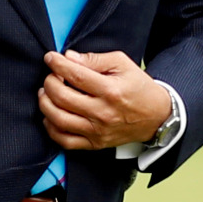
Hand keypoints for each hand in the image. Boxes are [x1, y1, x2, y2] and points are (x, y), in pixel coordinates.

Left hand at [37, 50, 170, 149]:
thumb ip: (94, 59)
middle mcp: (102, 113)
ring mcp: (98, 131)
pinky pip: (65, 141)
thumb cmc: (138, 87)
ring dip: (45, 104)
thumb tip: (69, 57)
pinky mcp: (95, 144)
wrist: (157, 116)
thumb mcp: (122, 64)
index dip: (57, 64)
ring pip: (59, 120)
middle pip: (62, 97)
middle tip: (50, 75)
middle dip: (49, 82)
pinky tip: (50, 115)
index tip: (50, 58)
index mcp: (110, 90)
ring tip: (45, 93)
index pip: (75, 75)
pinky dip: (51, 128)